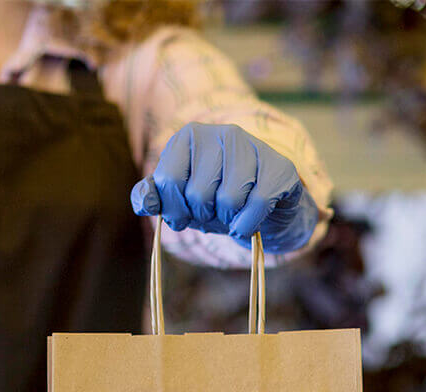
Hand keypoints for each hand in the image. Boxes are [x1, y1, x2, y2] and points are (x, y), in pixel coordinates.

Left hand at [130, 123, 318, 253]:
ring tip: (231, 213)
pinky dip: (247, 224)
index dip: (174, 209)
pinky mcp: (280, 167)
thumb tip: (144, 202)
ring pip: (228, 200)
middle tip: (212, 212)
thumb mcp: (177, 200)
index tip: (183, 212)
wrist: (261, 209)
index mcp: (188, 137)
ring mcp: (253, 145)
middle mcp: (221, 132)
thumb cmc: (213, 201)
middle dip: (202, 215)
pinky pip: (256, 205)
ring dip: (227, 220)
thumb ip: (151, 197)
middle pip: (197, 193)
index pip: (167, 181)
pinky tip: (249, 220)